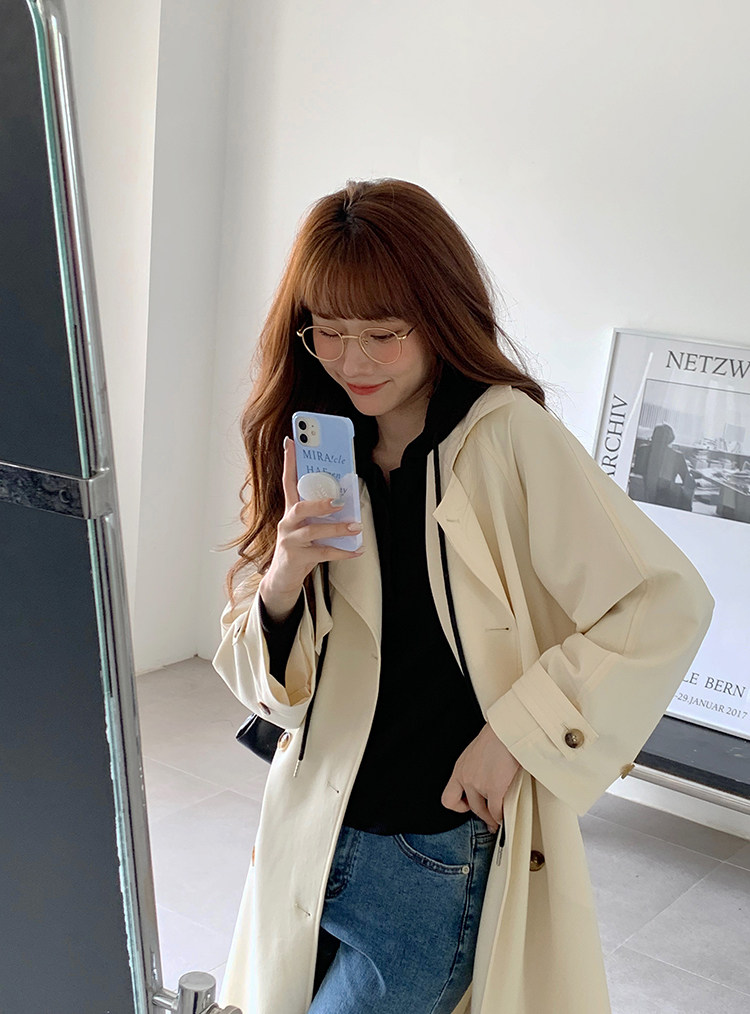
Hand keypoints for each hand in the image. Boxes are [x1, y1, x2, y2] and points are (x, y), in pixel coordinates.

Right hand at [259, 438, 363, 620]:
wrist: (283, 577)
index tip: (291, 442)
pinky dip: (342, 552)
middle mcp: (287, 523)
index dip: (289, 462)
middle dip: (320, 503)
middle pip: (300, 507)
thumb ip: (319, 513)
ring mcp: (290, 540)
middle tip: (338, 501)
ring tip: (355, 526)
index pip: (288, 481)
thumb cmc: (298, 546)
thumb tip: (344, 499)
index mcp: (290, 510)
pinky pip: (323, 553)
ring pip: (313, 531)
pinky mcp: (297, 557)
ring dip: (336, 528)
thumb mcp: (306, 525)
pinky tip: (356, 550)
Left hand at [441, 723, 520, 832]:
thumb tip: (486, 780)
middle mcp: (466, 778)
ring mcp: (479, 784)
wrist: (506, 729)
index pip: (448, 798)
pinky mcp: (494, 788)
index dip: (459, 806)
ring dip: (494, 816)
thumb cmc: (497, 737)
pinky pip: (496, 811)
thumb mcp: (477, 753)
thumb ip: (476, 769)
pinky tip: (508, 812)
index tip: (470, 805)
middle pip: (471, 808)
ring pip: (484, 812)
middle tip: (492, 817)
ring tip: (501, 815)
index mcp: (460, 769)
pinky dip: (502, 815)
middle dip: (483, 814)